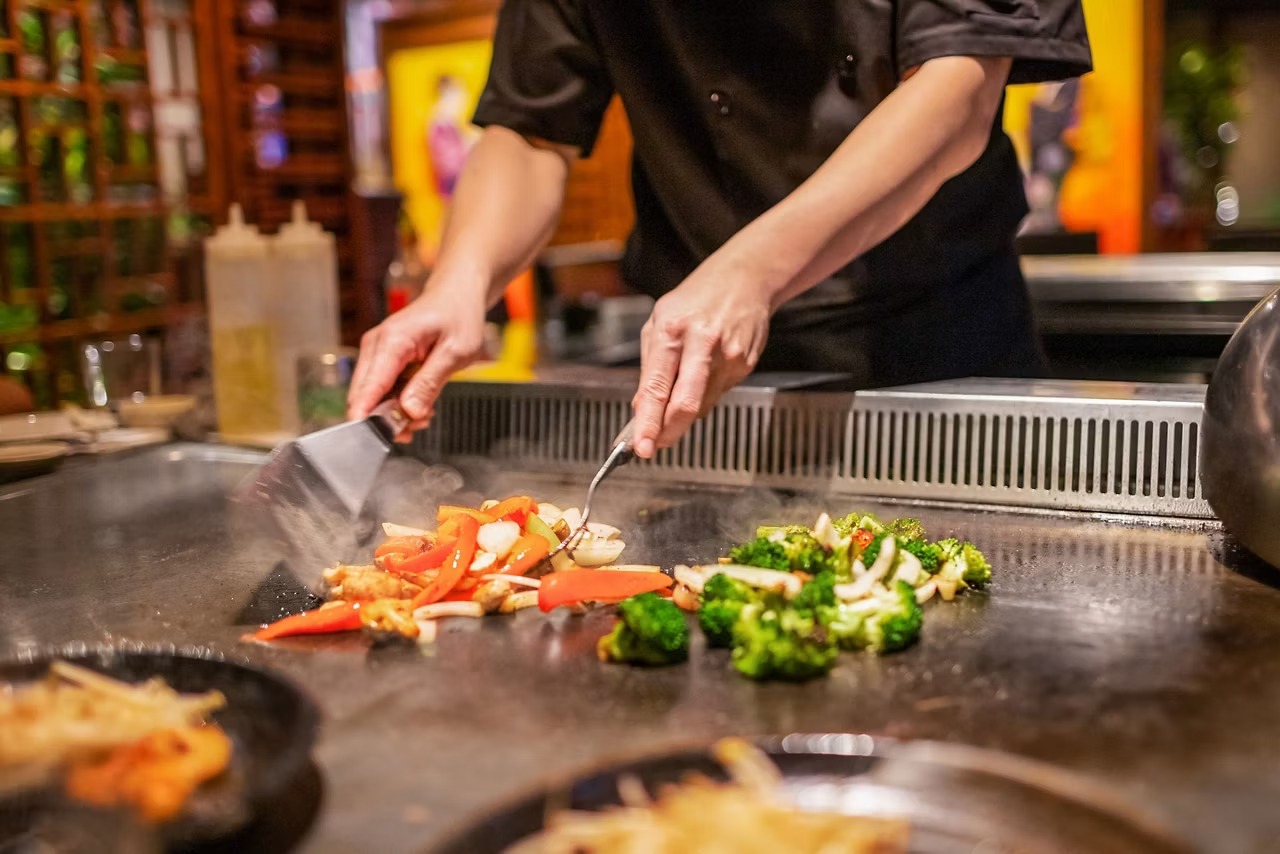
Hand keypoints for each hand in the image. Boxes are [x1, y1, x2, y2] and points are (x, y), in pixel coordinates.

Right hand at [347, 284, 487, 439]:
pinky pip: (381, 390)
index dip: (367, 417)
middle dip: (389, 419)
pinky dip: (398, 402)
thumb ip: (430, 383)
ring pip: (372, 397)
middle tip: (418, 425)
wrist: (456, 296)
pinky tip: (420, 403)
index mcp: (392, 342)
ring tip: (426, 413)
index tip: (376, 437)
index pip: (368, 387)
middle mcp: (376, 346)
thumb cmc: (458, 316)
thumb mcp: (455, 352)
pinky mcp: (382, 359)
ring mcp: (376, 352)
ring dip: (396, 412)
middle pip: (364, 397)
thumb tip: (410, 412)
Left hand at [631, 267, 770, 458]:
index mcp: (673, 329)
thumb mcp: (658, 322)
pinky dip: (703, 394)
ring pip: (701, 405)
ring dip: (684, 411)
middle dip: (668, 432)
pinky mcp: (745, 365)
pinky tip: (703, 372)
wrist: (744, 279)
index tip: (641, 446)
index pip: (657, 387)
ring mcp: (728, 356)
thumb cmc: (696, 299)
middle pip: (686, 404)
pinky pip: (717, 394)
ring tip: (679, 389)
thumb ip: (649, 367)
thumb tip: (641, 409)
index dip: (648, 423)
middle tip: (655, 445)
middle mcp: (702, 343)